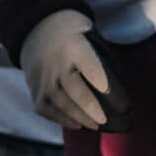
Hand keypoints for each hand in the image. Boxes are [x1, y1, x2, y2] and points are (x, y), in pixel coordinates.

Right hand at [20, 10, 130, 129]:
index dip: (105, 85)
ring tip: (96, 125)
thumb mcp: (89, 33)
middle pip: (74, 90)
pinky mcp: (35, 90)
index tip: (121, 101)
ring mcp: (42, 78)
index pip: (91, 67)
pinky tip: (77, 124)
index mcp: (73, 45)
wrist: (37, 30)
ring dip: (80, 118)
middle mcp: (55, 62)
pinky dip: (63, 119)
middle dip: (92, 109)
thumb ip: (102, 56)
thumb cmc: (74, 36)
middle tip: (106, 120)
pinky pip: (47, 110)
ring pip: (61, 103)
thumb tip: (119, 91)